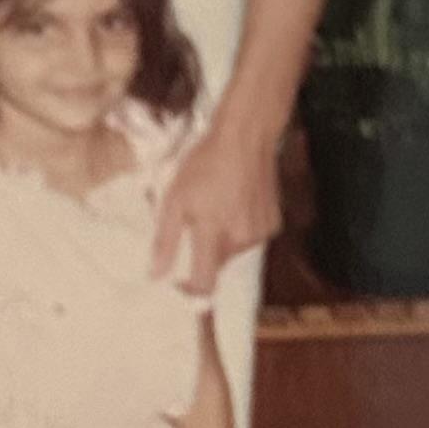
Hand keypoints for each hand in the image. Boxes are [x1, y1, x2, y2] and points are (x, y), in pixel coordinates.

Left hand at [153, 119, 281, 294]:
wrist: (245, 138)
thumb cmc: (204, 165)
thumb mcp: (174, 199)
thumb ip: (166, 241)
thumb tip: (156, 276)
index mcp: (213, 235)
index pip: (205, 284)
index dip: (189, 290)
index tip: (178, 283)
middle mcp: (240, 240)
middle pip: (217, 265)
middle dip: (203, 253)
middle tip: (195, 223)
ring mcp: (260, 233)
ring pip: (234, 251)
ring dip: (221, 240)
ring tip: (216, 207)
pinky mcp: (273, 223)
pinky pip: (250, 238)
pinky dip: (239, 229)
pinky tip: (234, 204)